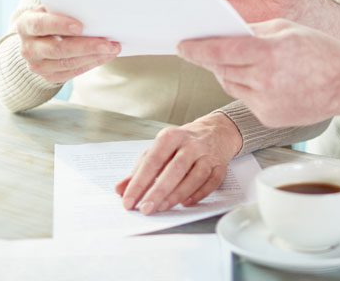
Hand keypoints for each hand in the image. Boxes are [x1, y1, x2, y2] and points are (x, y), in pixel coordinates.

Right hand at [15, 6, 119, 82]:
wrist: (35, 38)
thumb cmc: (48, 18)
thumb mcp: (49, 9)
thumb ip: (63, 9)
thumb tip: (92, 8)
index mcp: (25, 25)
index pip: (41, 25)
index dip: (60, 25)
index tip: (81, 26)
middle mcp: (28, 48)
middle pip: (58, 49)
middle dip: (86, 46)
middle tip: (108, 43)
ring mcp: (37, 65)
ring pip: (67, 63)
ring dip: (93, 56)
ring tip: (112, 49)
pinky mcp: (48, 76)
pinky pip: (72, 72)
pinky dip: (91, 64)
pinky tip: (104, 56)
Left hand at [115, 112, 242, 213]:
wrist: (215, 131)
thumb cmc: (181, 144)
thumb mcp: (158, 150)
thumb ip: (139, 170)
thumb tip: (120, 189)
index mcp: (170, 136)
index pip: (152, 160)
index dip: (139, 182)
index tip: (128, 200)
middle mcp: (190, 144)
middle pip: (175, 169)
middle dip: (158, 191)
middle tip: (145, 209)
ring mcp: (207, 155)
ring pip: (194, 177)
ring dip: (177, 194)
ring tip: (161, 208)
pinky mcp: (220, 166)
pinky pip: (211, 183)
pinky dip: (198, 194)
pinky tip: (186, 203)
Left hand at [179, 20, 339, 126]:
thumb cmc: (320, 49)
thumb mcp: (285, 28)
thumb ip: (252, 32)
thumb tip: (225, 34)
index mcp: (269, 53)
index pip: (221, 51)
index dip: (197, 49)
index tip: (182, 46)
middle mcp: (265, 81)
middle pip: (222, 69)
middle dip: (212, 59)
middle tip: (206, 49)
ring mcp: (267, 103)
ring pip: (231, 85)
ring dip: (229, 72)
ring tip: (243, 62)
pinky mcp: (269, 118)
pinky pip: (245, 99)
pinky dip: (246, 87)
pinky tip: (262, 79)